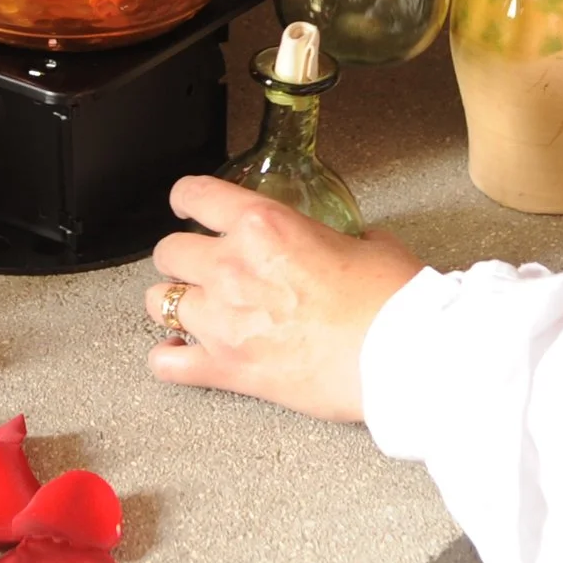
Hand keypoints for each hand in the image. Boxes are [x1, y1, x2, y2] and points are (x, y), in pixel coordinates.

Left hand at [143, 176, 423, 421]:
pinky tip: (177, 355)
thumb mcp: (373, 245)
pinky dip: (169, 359)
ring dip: (173, 303)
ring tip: (189, 309)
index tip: (187, 204)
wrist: (403, 358)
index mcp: (264, 227)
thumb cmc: (394, 303)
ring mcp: (223, 320)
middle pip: (169, 251)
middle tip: (199, 266)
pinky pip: (167, 363)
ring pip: (158, 302)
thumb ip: (346, 238)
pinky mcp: (228, 368)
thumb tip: (353, 242)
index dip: (186, 198)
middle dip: (181, 257)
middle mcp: (232, 267)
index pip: (197, 195)